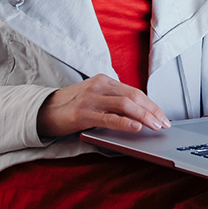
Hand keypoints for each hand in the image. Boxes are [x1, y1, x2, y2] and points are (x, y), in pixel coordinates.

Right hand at [37, 74, 168, 139]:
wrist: (43, 110)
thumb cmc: (72, 106)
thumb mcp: (95, 97)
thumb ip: (113, 100)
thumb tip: (139, 114)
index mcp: (104, 81)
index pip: (134, 91)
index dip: (151, 104)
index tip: (163, 116)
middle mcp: (99, 86)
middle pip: (134, 96)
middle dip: (152, 111)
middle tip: (164, 123)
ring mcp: (91, 99)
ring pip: (125, 105)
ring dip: (145, 116)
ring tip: (156, 127)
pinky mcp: (83, 114)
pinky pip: (109, 118)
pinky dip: (124, 122)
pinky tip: (136, 127)